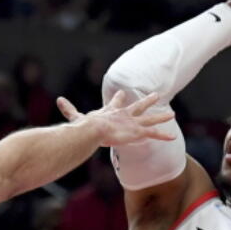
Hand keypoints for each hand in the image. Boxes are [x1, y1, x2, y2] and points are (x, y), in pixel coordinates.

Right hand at [57, 91, 175, 145]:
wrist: (94, 129)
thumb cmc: (85, 126)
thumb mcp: (76, 118)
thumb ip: (69, 110)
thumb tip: (58, 100)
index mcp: (111, 112)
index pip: (116, 103)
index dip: (119, 98)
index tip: (123, 92)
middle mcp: (124, 115)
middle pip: (138, 106)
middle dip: (147, 100)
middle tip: (155, 95)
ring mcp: (132, 123)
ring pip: (150, 118)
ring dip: (161, 116)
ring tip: (172, 114)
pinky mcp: (137, 131)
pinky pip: (153, 133)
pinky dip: (163, 135)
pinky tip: (172, 137)